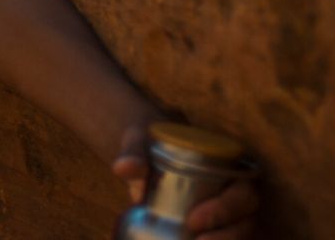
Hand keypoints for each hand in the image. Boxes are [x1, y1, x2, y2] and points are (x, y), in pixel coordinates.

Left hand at [112, 126, 259, 239]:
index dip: (225, 210)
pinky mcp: (218, 225)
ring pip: (242, 233)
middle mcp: (237, 192)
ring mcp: (231, 212)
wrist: (148, 152)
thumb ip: (133, 152)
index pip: (243, 193)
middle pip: (246, 220)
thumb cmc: (150, 142)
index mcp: (230, 168)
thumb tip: (124, 168)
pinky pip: (227, 236)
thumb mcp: (140, 141)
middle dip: (226, 235)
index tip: (193, 221)